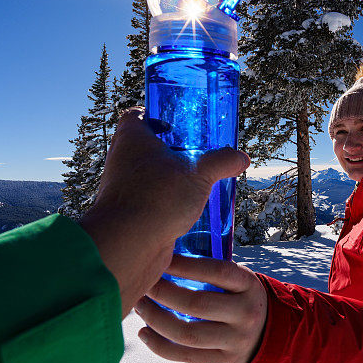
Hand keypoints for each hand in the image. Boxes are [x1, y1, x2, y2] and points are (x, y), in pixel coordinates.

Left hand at [78, 108, 249, 317]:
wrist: (127, 246)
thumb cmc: (156, 198)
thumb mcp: (199, 173)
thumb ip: (221, 161)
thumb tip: (240, 157)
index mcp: (131, 138)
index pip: (136, 115)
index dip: (154, 115)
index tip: (175, 123)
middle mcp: (121, 161)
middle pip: (144, 148)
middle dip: (168, 152)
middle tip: (194, 155)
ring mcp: (122, 189)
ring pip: (147, 177)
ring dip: (167, 180)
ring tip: (194, 184)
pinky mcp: (128, 215)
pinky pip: (148, 203)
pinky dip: (164, 205)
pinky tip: (186, 211)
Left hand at [134, 254, 267, 362]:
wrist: (268, 332)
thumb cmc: (240, 296)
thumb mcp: (238, 278)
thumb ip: (212, 270)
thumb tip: (167, 254)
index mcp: (248, 285)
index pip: (216, 271)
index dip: (185, 265)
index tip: (161, 258)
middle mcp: (246, 313)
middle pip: (197, 304)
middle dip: (163, 293)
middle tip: (143, 283)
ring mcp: (236, 340)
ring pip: (188, 334)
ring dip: (156, 319)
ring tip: (139, 306)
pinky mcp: (223, 361)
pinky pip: (186, 356)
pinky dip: (160, 345)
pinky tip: (144, 332)